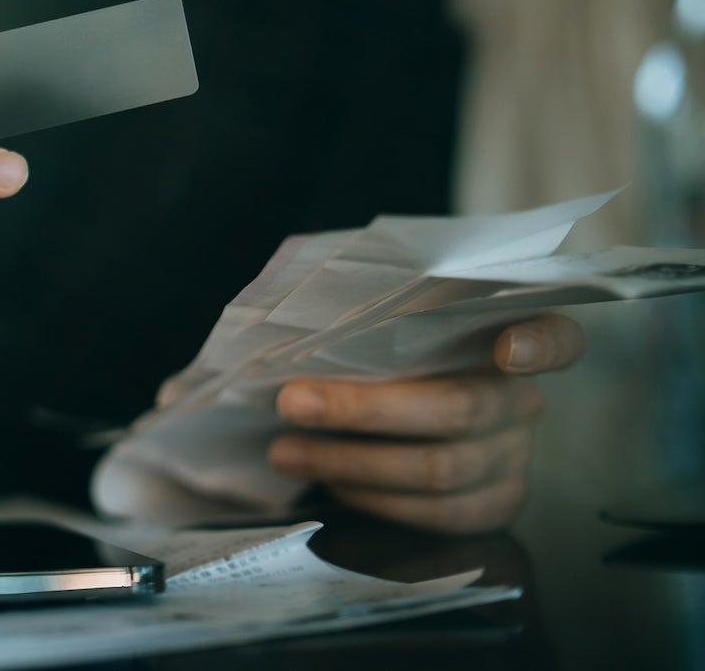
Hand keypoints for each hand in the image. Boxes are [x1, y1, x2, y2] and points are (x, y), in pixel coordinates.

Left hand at [267, 312, 584, 533]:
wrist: (409, 423)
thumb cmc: (390, 361)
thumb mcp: (392, 332)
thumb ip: (378, 328)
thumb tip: (302, 336)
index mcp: (509, 340)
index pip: (556, 338)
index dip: (539, 345)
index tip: (509, 349)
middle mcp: (522, 401)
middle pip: (458, 409)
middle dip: (364, 410)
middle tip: (293, 402)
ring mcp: (517, 458)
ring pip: (440, 470)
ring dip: (351, 463)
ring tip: (287, 451)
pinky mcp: (498, 505)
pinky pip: (437, 515)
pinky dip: (374, 500)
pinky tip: (330, 484)